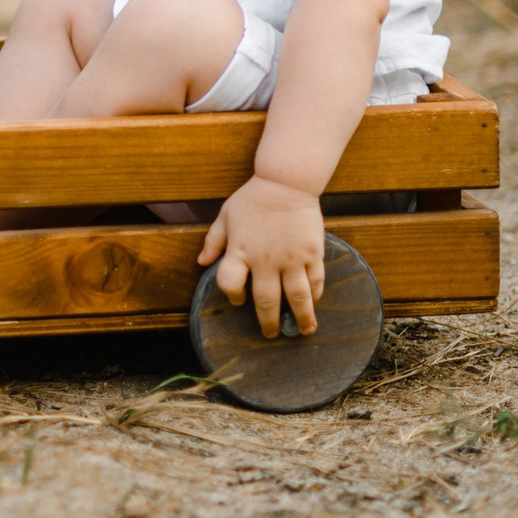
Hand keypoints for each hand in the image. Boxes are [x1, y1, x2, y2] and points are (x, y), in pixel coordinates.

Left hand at [198, 175, 326, 338]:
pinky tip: (315, 302)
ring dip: (301, 317)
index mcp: (240, 251)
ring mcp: (291, 258)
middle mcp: (265, 260)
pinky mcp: (312, 253)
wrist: (285, 182)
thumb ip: (213, 241)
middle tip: (270, 334)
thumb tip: (201, 263)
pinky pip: (316, 280)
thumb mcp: (225, 216)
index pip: (229, 283)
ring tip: (304, 331)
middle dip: (268, 322)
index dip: (232, 295)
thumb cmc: (252, 199)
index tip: (238, 300)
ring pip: (297, 297)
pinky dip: (316, 294)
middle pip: (266, 300)